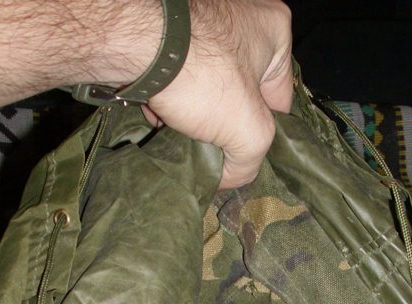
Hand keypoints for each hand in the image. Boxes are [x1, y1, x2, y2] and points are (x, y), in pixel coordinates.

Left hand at [146, 0, 293, 188]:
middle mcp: (241, 20)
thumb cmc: (201, 74)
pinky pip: (178, 81)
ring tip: (183, 139)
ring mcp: (201, 25)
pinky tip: (161, 121)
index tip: (244, 159)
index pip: (278, 102)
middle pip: (240, 98)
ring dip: (194, 122)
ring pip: (207, 93)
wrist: (133, 43)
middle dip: (223, 130)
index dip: (262, 137)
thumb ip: (251, 161)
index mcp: (275, 32)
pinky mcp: (168, 37)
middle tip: (211, 153)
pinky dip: (170, 104)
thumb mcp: (249, 132)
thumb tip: (229, 176)